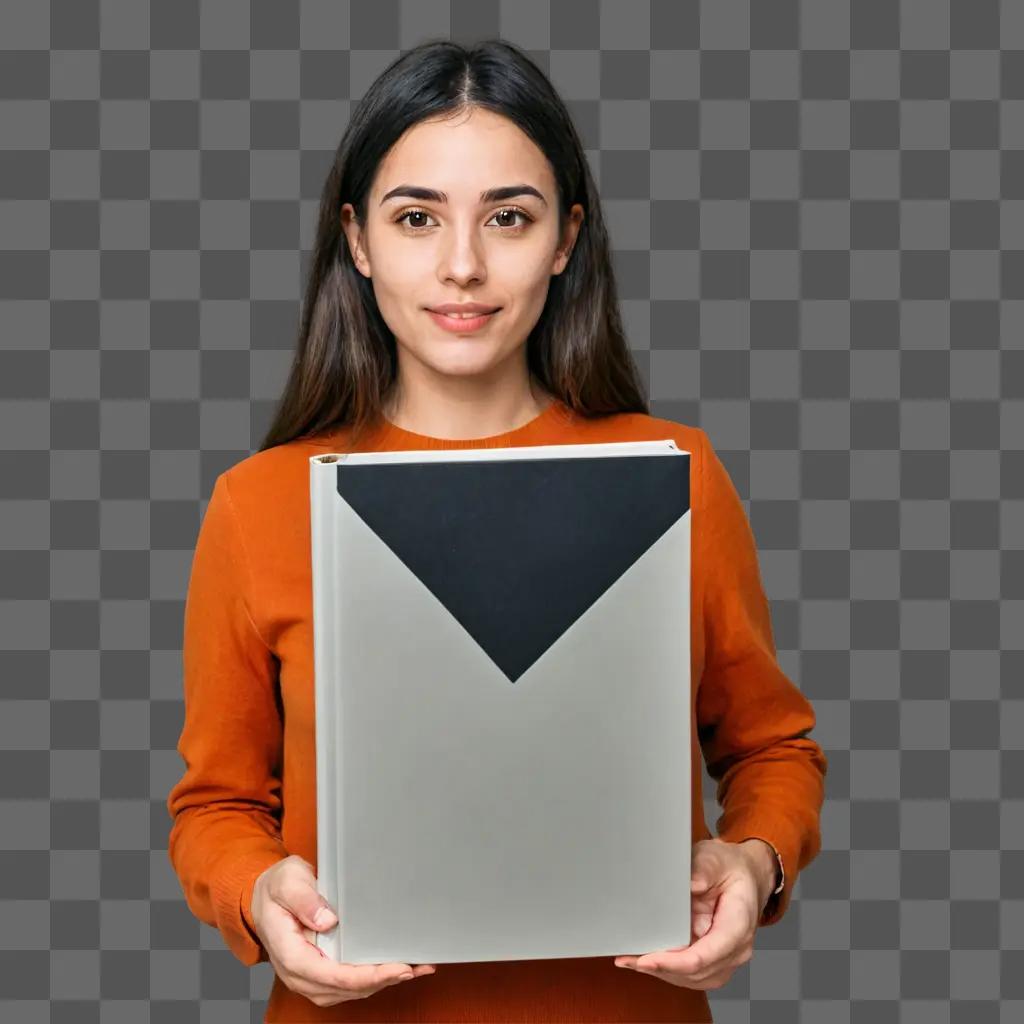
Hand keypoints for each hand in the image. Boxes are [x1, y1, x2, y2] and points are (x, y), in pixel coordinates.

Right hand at [248, 854, 436, 1007]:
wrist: (265, 897)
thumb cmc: (276, 889)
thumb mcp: (287, 882)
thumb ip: (305, 899)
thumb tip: (327, 920)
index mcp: (289, 953)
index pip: (328, 974)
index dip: (362, 976)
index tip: (391, 968)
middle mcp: (299, 973)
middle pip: (343, 988)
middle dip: (380, 981)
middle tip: (412, 968)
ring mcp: (310, 975)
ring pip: (348, 990)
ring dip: (381, 983)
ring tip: (413, 969)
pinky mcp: (321, 970)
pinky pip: (348, 982)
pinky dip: (373, 979)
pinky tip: (395, 969)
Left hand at [613, 838, 773, 990]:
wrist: (745, 876)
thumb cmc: (730, 869)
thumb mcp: (715, 859)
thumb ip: (702, 871)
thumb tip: (687, 885)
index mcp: (739, 924)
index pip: (706, 955)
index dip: (675, 962)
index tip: (647, 960)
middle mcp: (736, 948)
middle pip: (697, 972)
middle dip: (660, 969)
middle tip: (627, 959)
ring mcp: (726, 957)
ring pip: (692, 978)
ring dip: (661, 972)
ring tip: (630, 960)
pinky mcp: (714, 959)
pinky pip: (691, 974)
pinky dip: (667, 970)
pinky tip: (645, 961)